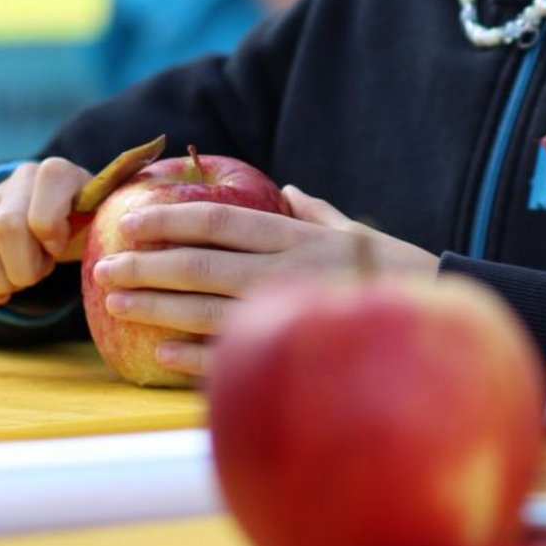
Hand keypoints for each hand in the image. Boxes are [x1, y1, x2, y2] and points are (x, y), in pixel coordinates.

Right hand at [0, 158, 92, 309]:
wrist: (61, 214)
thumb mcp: (99, 223)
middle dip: (22, 265)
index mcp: (58, 174)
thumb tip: (115, 255)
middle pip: (5, 227)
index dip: (48, 238)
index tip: (58, 250)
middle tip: (37, 274)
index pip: (41, 212)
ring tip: (19, 281)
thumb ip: (104, 230)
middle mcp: (20, 179)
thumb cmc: (84, 225)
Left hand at [89, 185, 439, 378]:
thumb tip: (286, 188)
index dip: (172, 216)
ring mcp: (289, 312)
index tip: (131, 217)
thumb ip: (314, 209)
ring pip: (207, 309)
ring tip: (116, 303)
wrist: (440, 313)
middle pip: (202, 263)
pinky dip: (195, 357)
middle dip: (148, 262)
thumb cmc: (392, 270)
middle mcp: (286, 270)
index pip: (221, 219)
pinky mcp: (295, 352)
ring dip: (157, 306)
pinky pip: (236, 354)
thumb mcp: (352, 230)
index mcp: (296, 235)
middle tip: (105, 263)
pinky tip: (159, 355)